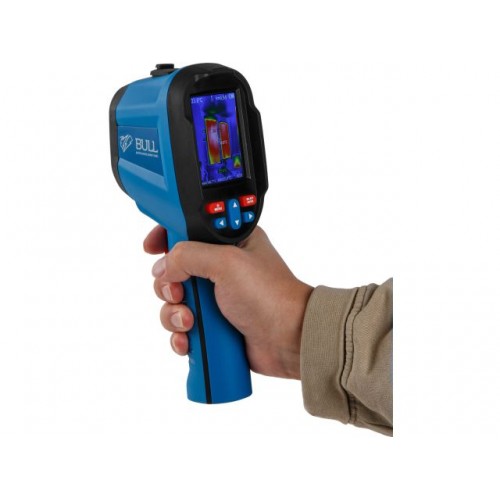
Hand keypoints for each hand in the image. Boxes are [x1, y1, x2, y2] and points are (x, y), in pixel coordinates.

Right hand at [143, 226, 312, 378]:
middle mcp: (219, 269)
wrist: (289, 339)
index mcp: (227, 243)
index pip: (188, 230)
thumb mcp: (227, 262)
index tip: (151, 247)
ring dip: (174, 314)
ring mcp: (215, 299)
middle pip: (173, 270)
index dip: (166, 236)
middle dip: (168, 285)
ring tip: (191, 322)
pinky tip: (188, 341)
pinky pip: (182, 328)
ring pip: (174, 302)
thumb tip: (163, 267)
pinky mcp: (213, 325)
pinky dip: (180, 336)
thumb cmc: (269, 295)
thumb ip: (188, 255)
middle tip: (180, 293)